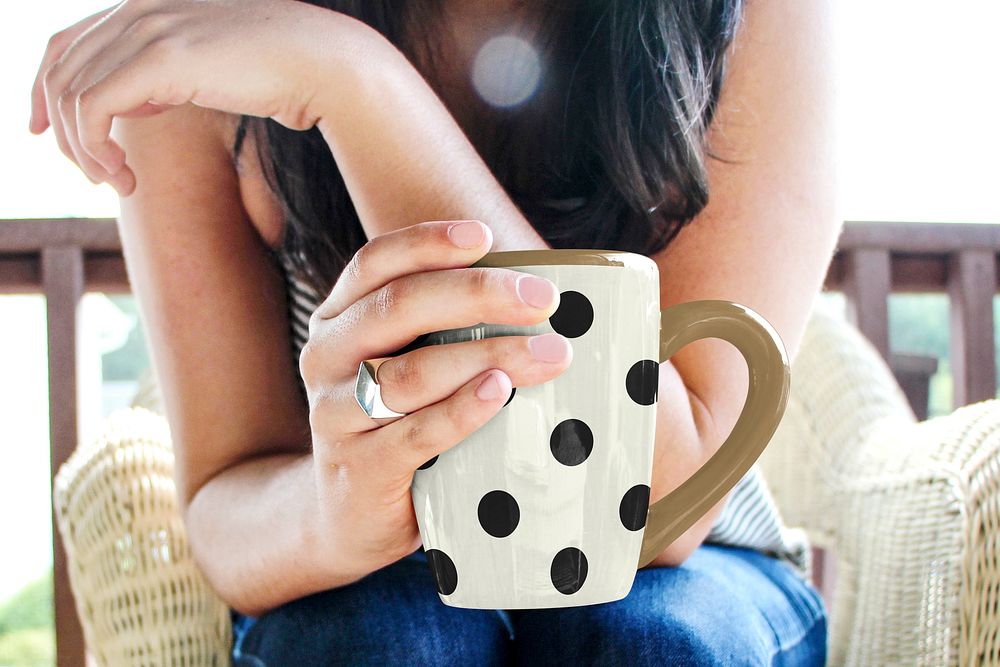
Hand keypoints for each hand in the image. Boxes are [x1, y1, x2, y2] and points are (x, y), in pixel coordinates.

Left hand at [28, 0, 355, 195]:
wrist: (325, 63)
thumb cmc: (281, 73)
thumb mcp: (210, 68)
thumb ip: (168, 74)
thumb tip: (141, 101)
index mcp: (146, 3)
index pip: (66, 43)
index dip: (42, 89)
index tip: (41, 131)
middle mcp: (137, 7)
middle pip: (59, 72)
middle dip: (63, 133)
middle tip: (97, 176)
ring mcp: (147, 27)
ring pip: (70, 95)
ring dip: (82, 151)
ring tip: (116, 183)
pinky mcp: (160, 58)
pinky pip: (92, 110)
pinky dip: (95, 151)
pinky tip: (124, 178)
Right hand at [300, 220, 572, 575]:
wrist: (347, 517)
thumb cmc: (398, 423)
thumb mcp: (404, 364)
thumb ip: (447, 326)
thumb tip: (542, 294)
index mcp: (339, 319)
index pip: (374, 263)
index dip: (427, 243)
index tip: (483, 237)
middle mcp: (327, 358)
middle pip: (397, 307)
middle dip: (477, 294)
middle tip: (542, 298)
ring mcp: (336, 416)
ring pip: (411, 372)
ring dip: (487, 356)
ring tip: (550, 354)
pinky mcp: (361, 468)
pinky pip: (414, 433)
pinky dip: (461, 411)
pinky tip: (499, 393)